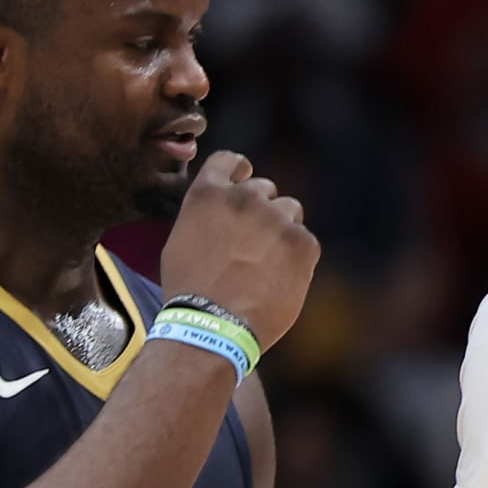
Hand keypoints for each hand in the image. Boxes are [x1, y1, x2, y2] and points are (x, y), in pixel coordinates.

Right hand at [159, 152, 319, 350]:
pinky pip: (306, 242)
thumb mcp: (181, 242)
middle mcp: (245, 197)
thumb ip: (206, 217)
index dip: (239, 171)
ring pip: (290, 211)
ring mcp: (276, 218)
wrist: (212, 326)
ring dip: (282, 230)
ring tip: (266, 266)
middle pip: (265, 189)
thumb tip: (223, 215)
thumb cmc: (190, 293)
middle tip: (255, 244)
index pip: (229, 161)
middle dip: (262, 211)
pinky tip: (278, 281)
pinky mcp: (303, 243)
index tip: (244, 180)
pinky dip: (297, 259)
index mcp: (208, 193)